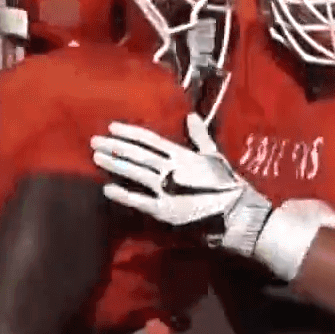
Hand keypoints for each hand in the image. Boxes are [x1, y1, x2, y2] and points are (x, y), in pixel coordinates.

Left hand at [93, 115, 334, 281]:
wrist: (240, 217)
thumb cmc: (232, 187)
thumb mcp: (217, 157)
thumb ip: (200, 137)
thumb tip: (190, 116)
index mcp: (184, 155)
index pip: (150, 140)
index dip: (130, 133)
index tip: (112, 127)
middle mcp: (172, 169)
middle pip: (138, 155)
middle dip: (115, 147)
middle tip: (94, 141)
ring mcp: (168, 190)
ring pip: (135, 173)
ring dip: (114, 165)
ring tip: (96, 157)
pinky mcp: (166, 212)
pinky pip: (139, 201)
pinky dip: (122, 195)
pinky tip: (106, 189)